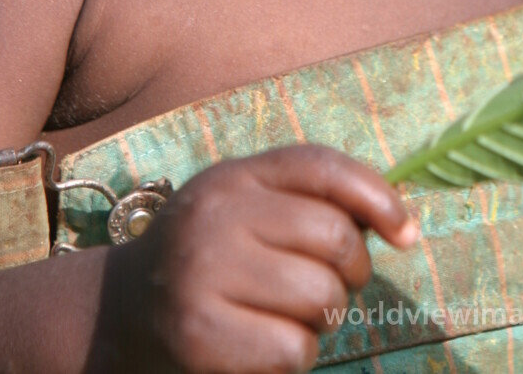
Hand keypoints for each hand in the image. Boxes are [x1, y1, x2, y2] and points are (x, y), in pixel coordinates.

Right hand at [96, 144, 416, 373]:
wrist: (117, 314)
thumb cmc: (209, 257)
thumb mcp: (247, 207)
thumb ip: (309, 200)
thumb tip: (401, 226)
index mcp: (235, 178)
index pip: (324, 168)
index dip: (379, 198)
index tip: (406, 234)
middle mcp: (217, 217)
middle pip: (335, 239)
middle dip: (350, 274)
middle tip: (328, 288)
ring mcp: (204, 275)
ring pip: (321, 298)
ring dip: (321, 320)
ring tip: (286, 316)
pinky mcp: (199, 336)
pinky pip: (294, 349)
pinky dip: (294, 356)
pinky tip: (263, 346)